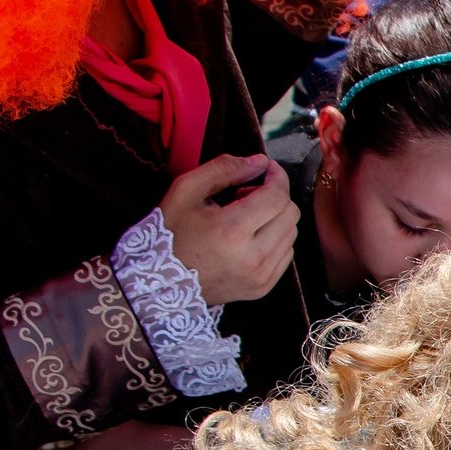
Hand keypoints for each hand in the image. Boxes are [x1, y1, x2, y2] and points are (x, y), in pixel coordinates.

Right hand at [160, 153, 298, 307]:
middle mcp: (252, 257)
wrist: (159, 282)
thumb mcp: (186, 191)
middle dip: (274, 196)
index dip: (276, 177)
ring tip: (245, 218)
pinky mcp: (263, 287)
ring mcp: (260, 276)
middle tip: (246, 195)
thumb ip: (223, 169)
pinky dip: (275, 239)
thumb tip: (260, 162)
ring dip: (275, 218)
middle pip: (289, 213)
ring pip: (291, 233)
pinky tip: (250, 237)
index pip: (277, 196)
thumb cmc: (170, 234)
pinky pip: (286, 254)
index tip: (267, 169)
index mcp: (232, 231)